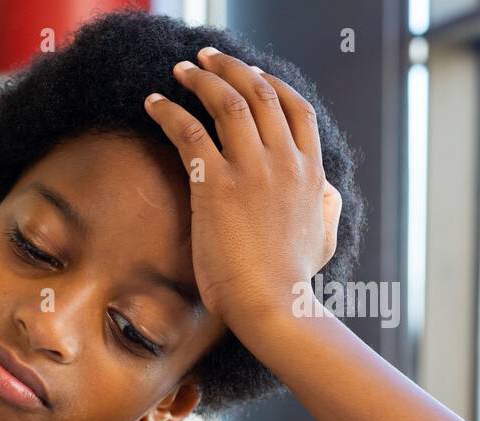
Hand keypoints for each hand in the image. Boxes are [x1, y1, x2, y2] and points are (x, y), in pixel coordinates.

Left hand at [143, 47, 342, 328]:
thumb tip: (327, 190)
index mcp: (311, 172)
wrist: (271, 305)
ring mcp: (251, 170)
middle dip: (232, 67)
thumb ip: (325, 208)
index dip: (272, 83)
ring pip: (226, 102)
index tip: (252, 72)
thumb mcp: (324, 239)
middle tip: (206, 57)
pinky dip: (169, 111)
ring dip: (200, 79)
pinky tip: (153, 104)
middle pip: (260, 93)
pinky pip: (189, 132)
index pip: (296, 108)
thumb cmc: (291, 283)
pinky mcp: (216, 185)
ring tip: (180, 69)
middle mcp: (284, 162)